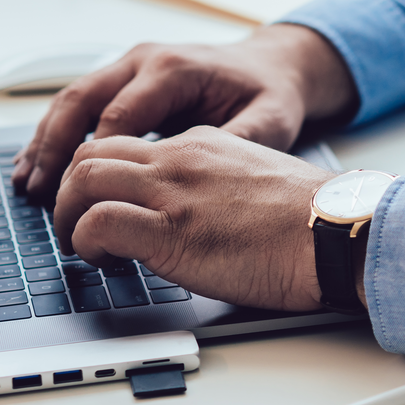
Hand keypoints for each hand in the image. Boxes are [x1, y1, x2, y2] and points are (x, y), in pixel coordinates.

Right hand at [13, 23, 356, 200]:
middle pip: (82, 101)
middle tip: (40, 191)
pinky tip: (35, 165)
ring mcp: (128, 66)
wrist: (270, 64)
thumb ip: (240, 142)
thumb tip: (206, 171)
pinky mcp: (122, 80)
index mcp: (173, 69)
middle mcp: (143, 61)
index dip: (96, 159)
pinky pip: (79, 105)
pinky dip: (55, 135)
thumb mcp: (269, 119)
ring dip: (45, 141)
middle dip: (56, 148)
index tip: (84, 199)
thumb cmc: (269, 93)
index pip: (119, 116)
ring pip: (71, 100)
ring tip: (26, 183)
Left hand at [51, 126, 337, 311]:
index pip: (128, 145)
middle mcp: (179, 158)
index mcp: (202, 143)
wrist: (336, 231)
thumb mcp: (256, 183)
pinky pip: (97, 222)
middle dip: (70, 189)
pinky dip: (84, 241)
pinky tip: (102, 261)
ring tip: (79, 243)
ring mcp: (172, 191)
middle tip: (75, 222)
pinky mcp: (169, 230)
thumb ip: (218, 187)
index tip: (104, 202)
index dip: (104, 177)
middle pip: (91, 153)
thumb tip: (201, 219)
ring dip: (68, 214)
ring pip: (82, 178)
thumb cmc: (312, 221)